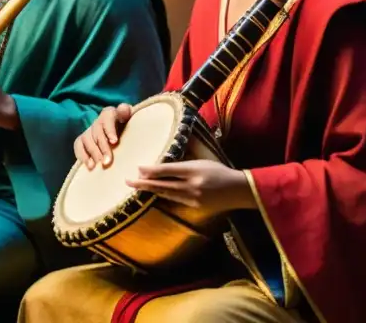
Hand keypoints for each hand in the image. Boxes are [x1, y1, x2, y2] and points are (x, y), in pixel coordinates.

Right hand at [75, 103, 132, 168]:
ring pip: (87, 139)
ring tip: (99, 165)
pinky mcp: (82, 140)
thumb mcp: (130, 118)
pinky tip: (90, 166)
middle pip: (97, 131)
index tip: (114, 141)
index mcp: (110, 114)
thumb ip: (127, 112)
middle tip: (107, 161)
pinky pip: (78, 146)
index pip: (107, 118)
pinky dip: (83, 156)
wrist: (122, 132)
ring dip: (93, 153)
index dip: (109, 129)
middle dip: (102, 147)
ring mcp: (89, 130)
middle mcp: (98, 121)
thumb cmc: (128, 126)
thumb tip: (124, 109)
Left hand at [126, 159, 255, 212]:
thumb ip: (183, 161)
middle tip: (127, 181)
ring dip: (149, 190)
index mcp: (194, 170)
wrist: (238, 190)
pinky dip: (162, 195)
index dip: (151, 170)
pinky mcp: (194, 206)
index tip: (138, 168)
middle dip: (143, 183)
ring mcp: (192, 198)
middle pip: (162, 185)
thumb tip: (163, 159)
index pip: (167, 170)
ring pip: (165, 194)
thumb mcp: (201, 160)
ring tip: (135, 186)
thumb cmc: (219, 170)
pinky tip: (152, 192)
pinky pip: (173, 199)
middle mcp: (192, 185)